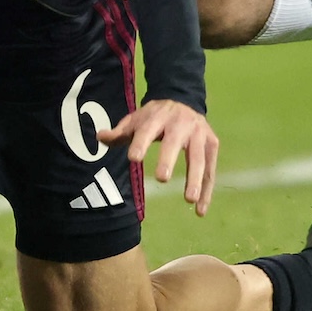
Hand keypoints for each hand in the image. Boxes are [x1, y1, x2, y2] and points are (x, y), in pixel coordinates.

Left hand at [99, 99, 218, 215]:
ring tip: (189, 200)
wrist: (184, 100)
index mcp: (158, 116)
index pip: (148, 129)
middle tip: (161, 179)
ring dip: (196, 179)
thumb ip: (119, 132)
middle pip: (174, 142)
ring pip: (198, 158)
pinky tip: (200, 210)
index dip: (140, 142)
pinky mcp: (212, 144)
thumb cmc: (155, 117)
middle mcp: (181, 123)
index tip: (133, 159)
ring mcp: (199, 133)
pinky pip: (210, 169)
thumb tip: (100, 138)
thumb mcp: (136, 119)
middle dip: (168, 159)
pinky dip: (207, 190)